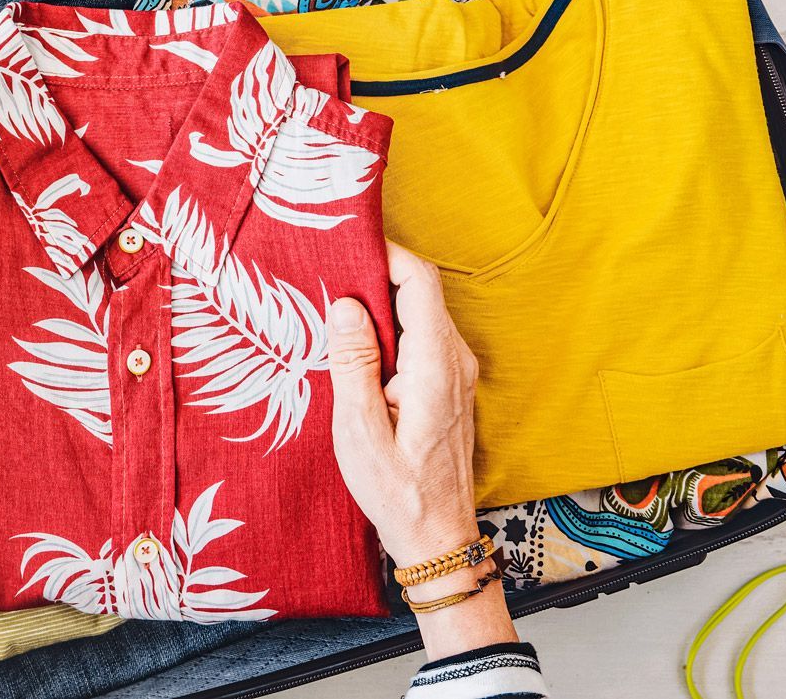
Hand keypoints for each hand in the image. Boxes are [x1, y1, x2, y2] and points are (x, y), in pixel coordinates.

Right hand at [327, 242, 479, 564]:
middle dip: (375, 275)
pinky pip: (422, 336)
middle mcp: (455, 359)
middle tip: (328, 275)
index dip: (385, 254)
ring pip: (420, 312)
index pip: (419, 281)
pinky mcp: (450, 383)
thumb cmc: (396, 491)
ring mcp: (457, 371)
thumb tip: (346, 304)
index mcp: (436, 365)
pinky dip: (391, 328)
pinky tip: (358, 346)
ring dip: (380, 304)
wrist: (438, 537)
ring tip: (334, 311)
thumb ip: (353, 363)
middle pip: (420, 290)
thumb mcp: (359, 431)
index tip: (346, 248)